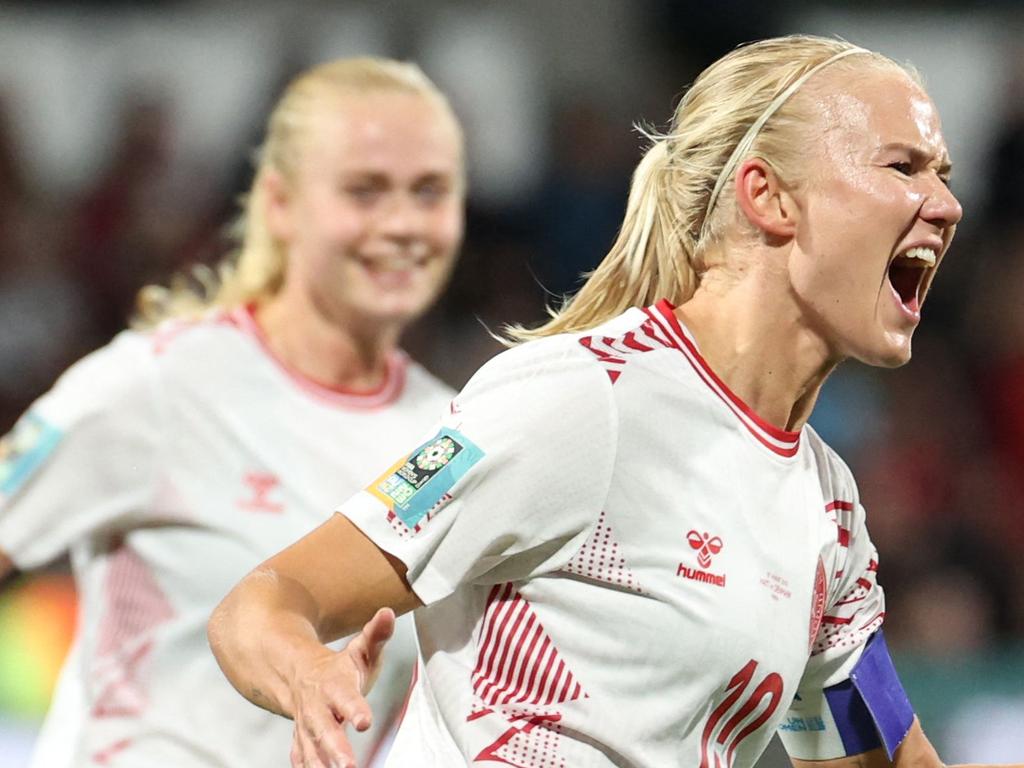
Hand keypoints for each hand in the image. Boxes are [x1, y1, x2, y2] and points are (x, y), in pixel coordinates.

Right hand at [288, 607, 395, 767]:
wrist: (298, 675)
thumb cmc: (339, 668)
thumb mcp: (360, 649)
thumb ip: (376, 635)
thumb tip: (388, 613)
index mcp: (334, 684)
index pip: (345, 697)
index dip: (354, 709)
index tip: (364, 722)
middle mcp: (317, 707)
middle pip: (325, 729)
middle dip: (335, 749)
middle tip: (349, 766)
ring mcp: (306, 725)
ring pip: (310, 748)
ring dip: (321, 765)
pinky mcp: (301, 740)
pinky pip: (301, 757)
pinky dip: (307, 767)